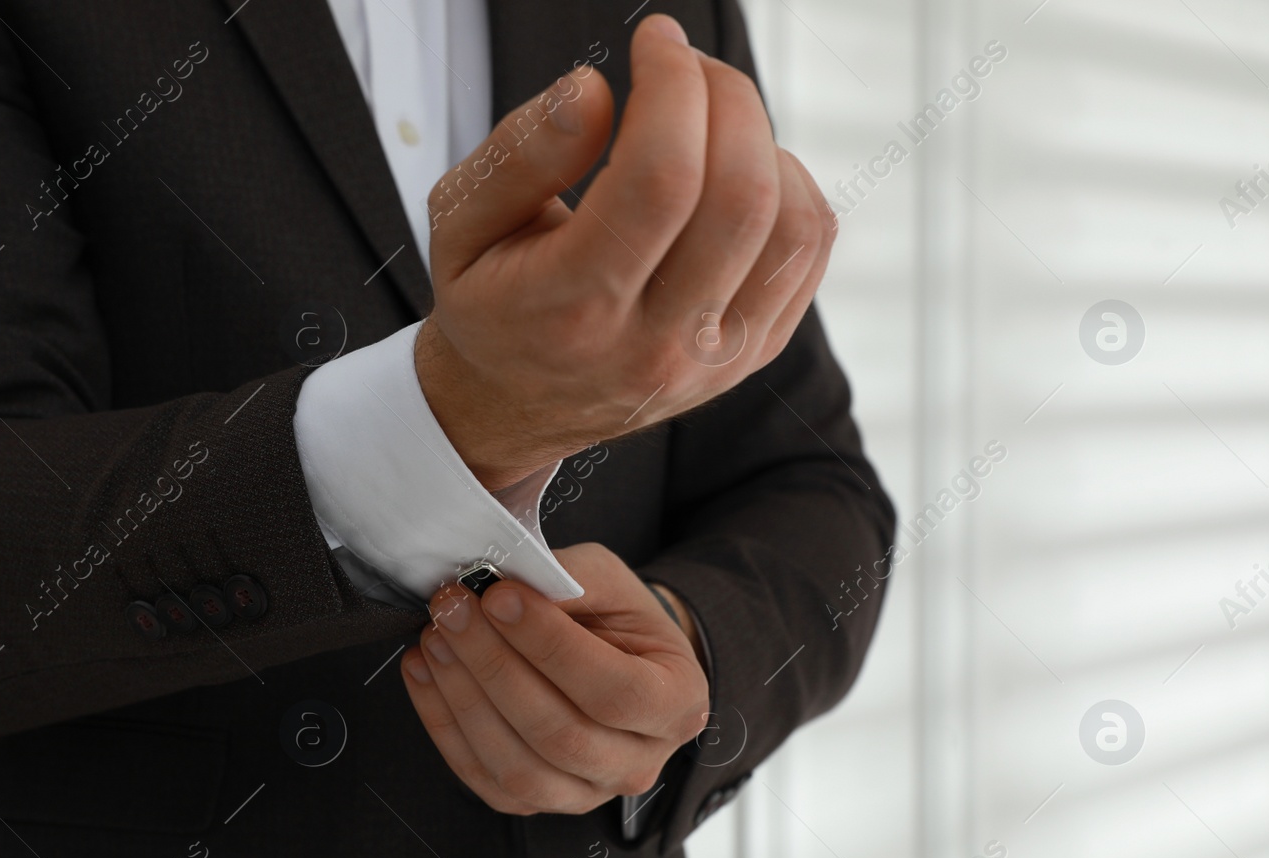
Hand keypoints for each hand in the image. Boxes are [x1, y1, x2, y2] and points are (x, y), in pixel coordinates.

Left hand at [399, 543, 709, 815]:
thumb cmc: (618, 619)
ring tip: (436, 639)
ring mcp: (589, 793)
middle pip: (560, 734)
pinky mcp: (539, 801)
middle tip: (452, 610)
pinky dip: (445, 726)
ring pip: (519, 768)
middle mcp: (640, 763)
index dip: (549, 646)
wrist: (616, 657)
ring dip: (464, 700)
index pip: (614, 691)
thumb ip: (565, 581)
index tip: (499, 596)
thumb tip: (503, 589)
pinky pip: (484, 779)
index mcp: (678, 704)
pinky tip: (426, 673)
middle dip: (494, 666)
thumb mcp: (608, 581)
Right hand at [417, 14, 835, 490]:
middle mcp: (653, 347)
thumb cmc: (488, 299)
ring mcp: (712, 361)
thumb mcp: (460, 223)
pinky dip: (789, 185)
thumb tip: (594, 91)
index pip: (660, 180)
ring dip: (763, 142)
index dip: (672, 87)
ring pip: (792, 225)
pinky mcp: (751, 356)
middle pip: (740, 198)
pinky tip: (736, 169)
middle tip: (685, 68)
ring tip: (709, 122)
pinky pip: (809, 250)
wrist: (511, 405)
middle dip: (725, 99)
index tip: (655, 42)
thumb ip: (518, 154)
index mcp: (572, 311)